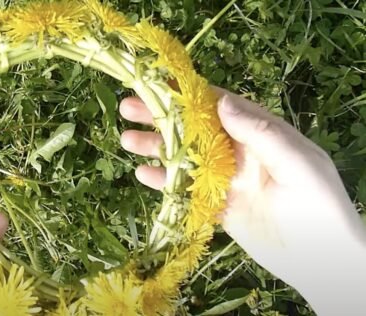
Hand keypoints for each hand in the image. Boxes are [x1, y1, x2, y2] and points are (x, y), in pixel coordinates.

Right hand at [120, 89, 365, 314]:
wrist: (322, 261)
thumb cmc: (318, 207)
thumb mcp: (297, 163)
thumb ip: (261, 133)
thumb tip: (222, 101)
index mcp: (259, 134)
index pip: (218, 105)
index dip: (187, 94)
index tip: (156, 83)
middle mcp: (238, 152)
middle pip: (194, 129)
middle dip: (161, 117)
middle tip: (128, 108)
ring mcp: (225, 179)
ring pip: (184, 158)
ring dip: (156, 148)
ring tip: (127, 140)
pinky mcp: (217, 206)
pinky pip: (185, 190)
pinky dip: (164, 182)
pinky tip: (143, 176)